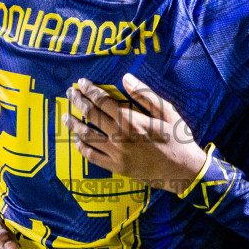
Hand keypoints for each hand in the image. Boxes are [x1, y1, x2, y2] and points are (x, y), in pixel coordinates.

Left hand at [64, 75, 208, 192]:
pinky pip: (92, 156)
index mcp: (131, 120)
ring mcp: (116, 153)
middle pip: (91, 115)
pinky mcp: (116, 167)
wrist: (183, 170)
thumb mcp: (167, 111)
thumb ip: (145, 94)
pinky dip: (81, 147)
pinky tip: (77, 139)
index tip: (81, 82)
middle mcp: (119, 136)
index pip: (102, 100)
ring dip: (73, 123)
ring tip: (65, 115)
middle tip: (69, 93)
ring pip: (87, 136)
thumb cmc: (178, 138)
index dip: (89, 90)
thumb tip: (126, 78)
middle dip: (78, 101)